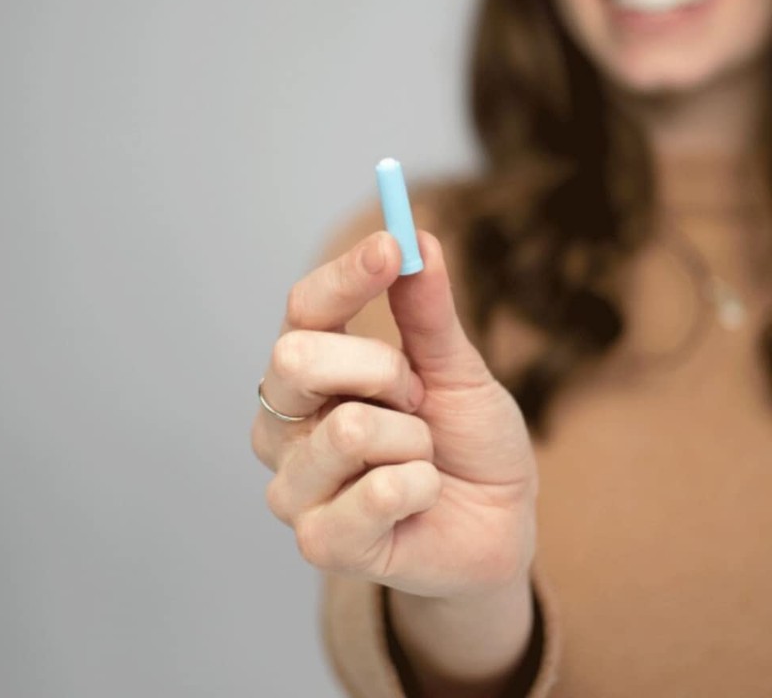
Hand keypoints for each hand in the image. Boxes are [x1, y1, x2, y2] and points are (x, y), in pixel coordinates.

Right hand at [251, 229, 537, 598]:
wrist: (498, 524)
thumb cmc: (467, 442)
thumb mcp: (456, 369)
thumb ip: (429, 313)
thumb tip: (418, 238)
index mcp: (310, 374)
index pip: (302, 308)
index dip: (344, 275)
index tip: (392, 246)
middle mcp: (284, 424)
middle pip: (295, 357)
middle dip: (384, 369)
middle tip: (418, 397)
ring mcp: (295, 486)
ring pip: (349, 428)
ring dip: (414, 439)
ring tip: (422, 458)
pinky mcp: (322, 542)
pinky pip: (380, 492)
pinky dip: (423, 487)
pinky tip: (420, 501)